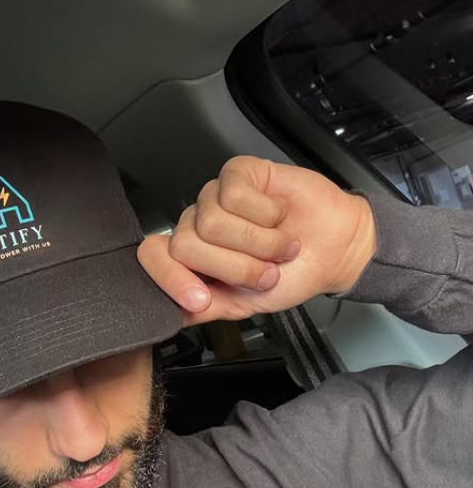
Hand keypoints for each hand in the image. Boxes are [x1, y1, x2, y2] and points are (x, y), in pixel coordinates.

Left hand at [138, 156, 376, 325]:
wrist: (335, 251)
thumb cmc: (292, 275)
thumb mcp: (245, 304)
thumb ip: (207, 307)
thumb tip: (172, 315)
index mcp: (191, 256)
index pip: (153, 256)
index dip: (171, 278)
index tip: (202, 298)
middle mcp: (197, 224)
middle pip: (186, 244)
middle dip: (236, 267)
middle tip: (267, 271)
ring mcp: (215, 196)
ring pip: (212, 222)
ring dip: (258, 242)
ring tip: (279, 245)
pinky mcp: (237, 172)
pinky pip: (234, 194)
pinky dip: (266, 214)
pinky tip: (278, 216)